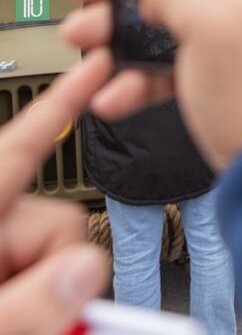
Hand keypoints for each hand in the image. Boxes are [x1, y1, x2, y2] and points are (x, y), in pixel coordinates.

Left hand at [0, 56, 111, 332]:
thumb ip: (27, 304)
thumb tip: (84, 273)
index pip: (18, 149)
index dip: (60, 107)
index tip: (94, 71)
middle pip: (50, 220)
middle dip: (53, 268)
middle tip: (33, 318)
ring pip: (50, 259)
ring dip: (40, 296)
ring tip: (11, 325)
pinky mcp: (0, 285)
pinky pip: (37, 284)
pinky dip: (36, 306)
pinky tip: (27, 322)